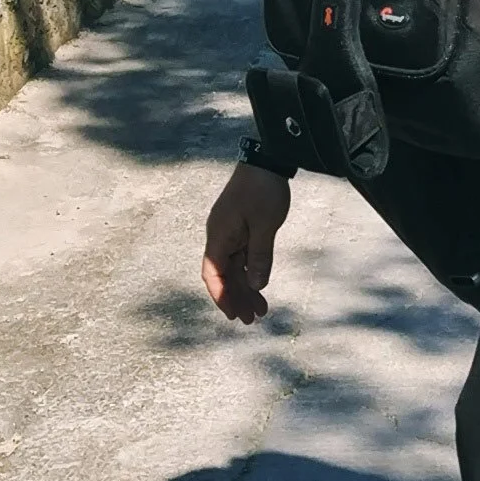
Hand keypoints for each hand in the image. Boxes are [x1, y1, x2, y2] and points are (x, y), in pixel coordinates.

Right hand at [202, 164, 291, 323]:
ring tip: (260, 310)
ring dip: (245, 288)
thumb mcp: (264, 225)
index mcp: (219, 236)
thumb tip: (256, 285)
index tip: (231, 314)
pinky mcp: (241, 229)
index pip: (212, 274)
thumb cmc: (263, 190)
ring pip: (234, 268)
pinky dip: (251, 272)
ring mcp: (231, 233)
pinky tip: (259, 287)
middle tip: (251, 320)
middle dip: (236, 298)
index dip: (221, 296)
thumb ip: (260, 256)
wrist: (267, 161)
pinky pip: (242, 257)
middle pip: (224, 275)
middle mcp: (220, 237)